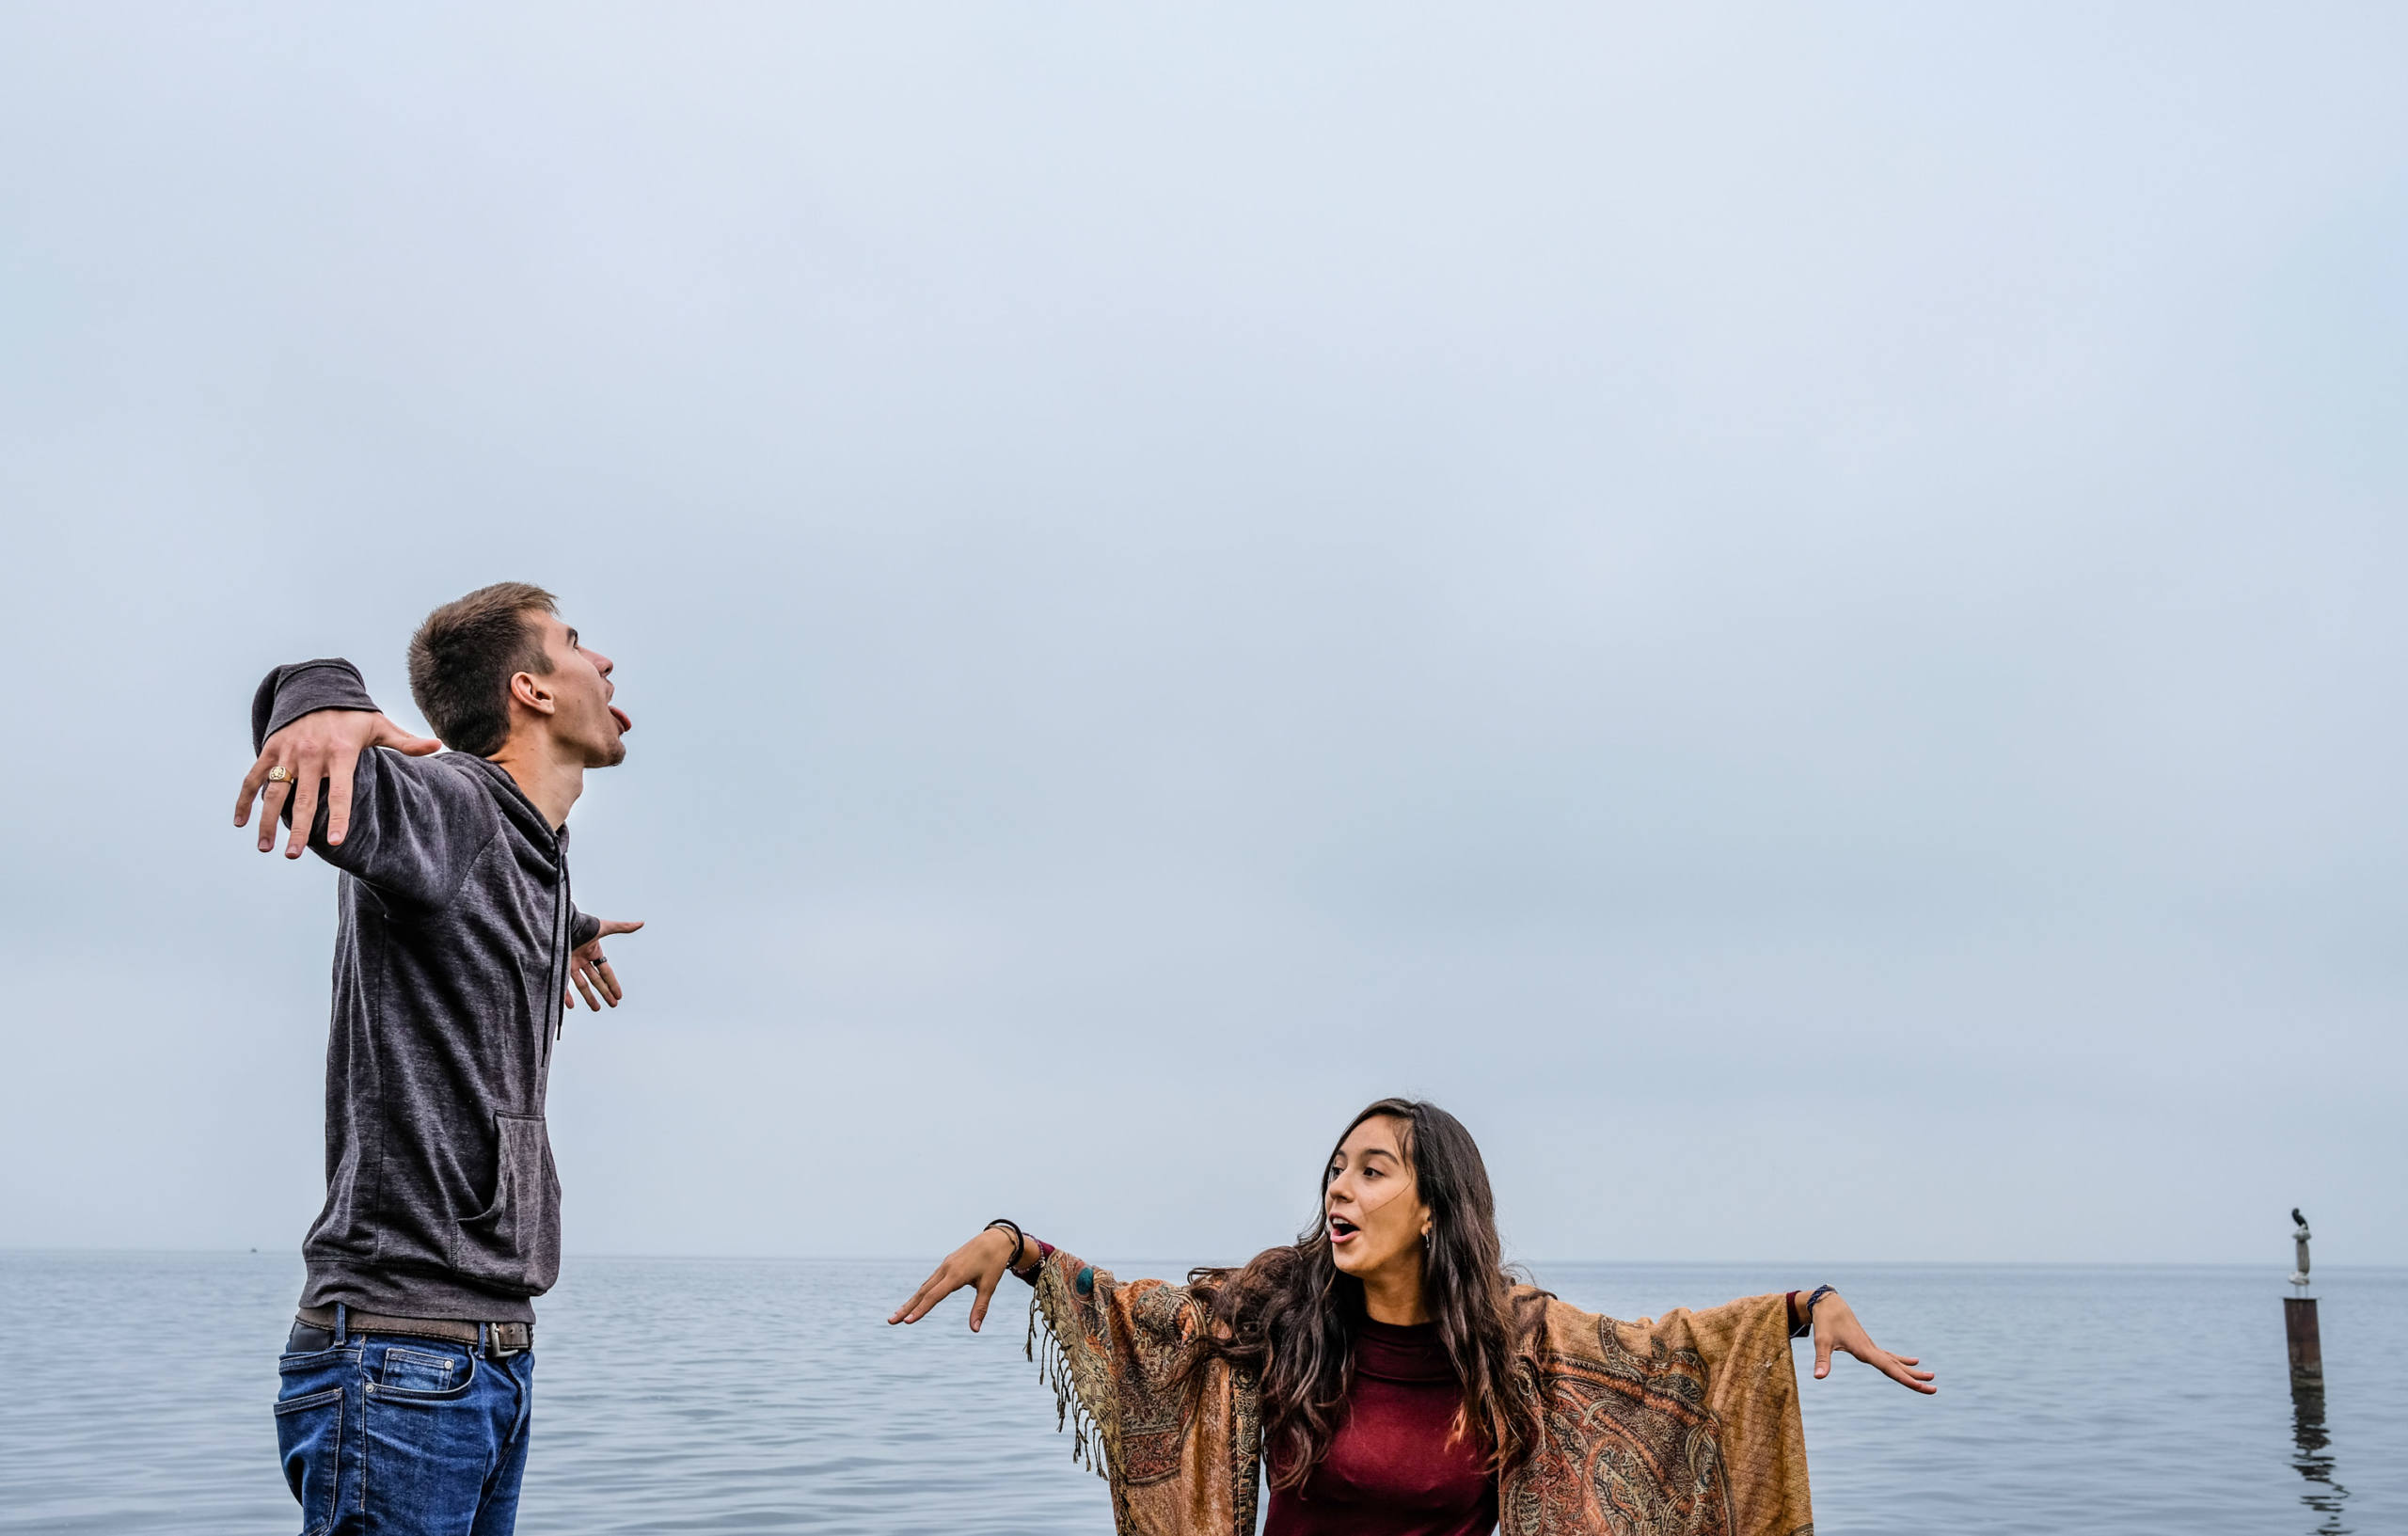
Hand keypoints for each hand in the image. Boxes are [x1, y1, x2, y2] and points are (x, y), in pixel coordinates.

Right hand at [236, 710, 440, 858]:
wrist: (318, 690)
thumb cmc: (353, 716)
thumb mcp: (379, 725)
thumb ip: (405, 742)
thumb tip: (439, 745)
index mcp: (341, 753)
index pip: (341, 792)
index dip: (337, 817)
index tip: (334, 842)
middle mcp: (312, 755)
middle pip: (304, 799)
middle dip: (298, 830)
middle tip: (293, 856)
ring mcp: (288, 753)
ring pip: (274, 792)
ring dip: (267, 821)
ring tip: (265, 848)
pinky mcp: (270, 749)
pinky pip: (253, 777)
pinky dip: (245, 799)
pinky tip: (240, 822)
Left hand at [566, 919, 644, 1009]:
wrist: (562, 924)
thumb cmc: (584, 924)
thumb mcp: (605, 927)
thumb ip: (623, 927)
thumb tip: (641, 923)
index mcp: (594, 952)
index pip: (606, 972)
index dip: (613, 983)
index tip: (619, 995)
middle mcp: (582, 960)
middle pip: (596, 980)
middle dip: (605, 993)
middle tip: (613, 1004)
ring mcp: (570, 964)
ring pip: (582, 985)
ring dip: (589, 997)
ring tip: (597, 1009)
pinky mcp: (558, 967)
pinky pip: (563, 985)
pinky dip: (566, 996)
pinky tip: (570, 1006)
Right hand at [887, 1227, 1022, 1332]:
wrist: (995, 1239)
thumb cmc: (994, 1263)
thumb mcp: (989, 1286)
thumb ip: (980, 1307)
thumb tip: (975, 1329)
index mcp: (955, 1275)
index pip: (934, 1296)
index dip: (920, 1310)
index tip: (907, 1322)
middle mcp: (946, 1269)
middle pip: (922, 1292)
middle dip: (907, 1307)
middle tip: (891, 1321)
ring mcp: (945, 1266)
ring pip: (924, 1286)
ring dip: (911, 1301)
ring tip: (899, 1314)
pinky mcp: (947, 1264)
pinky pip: (930, 1280)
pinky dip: (921, 1292)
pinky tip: (916, 1300)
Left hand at [1808, 1291, 1935, 1393]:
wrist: (1830, 1304)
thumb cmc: (1825, 1323)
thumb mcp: (1822, 1341)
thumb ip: (1822, 1360)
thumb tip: (1818, 1377)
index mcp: (1865, 1350)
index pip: (1888, 1367)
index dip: (1904, 1377)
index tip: (1919, 1386)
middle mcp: (1872, 1349)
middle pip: (1898, 1367)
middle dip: (1915, 1379)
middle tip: (1934, 1389)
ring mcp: (1872, 1347)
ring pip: (1896, 1362)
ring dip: (1912, 1371)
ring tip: (1932, 1377)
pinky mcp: (1869, 1345)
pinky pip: (1890, 1356)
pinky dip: (1902, 1361)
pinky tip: (1914, 1362)